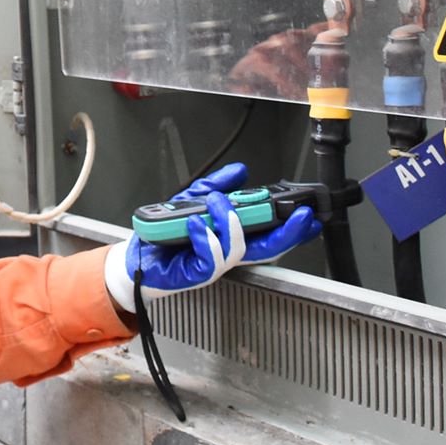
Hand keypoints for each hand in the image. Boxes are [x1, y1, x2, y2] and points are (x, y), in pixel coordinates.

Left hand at [103, 162, 320, 311]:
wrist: (138, 256)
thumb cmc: (165, 234)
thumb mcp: (191, 200)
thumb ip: (216, 186)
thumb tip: (240, 171)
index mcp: (229, 237)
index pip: (267, 234)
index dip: (290, 227)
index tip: (307, 214)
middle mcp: (226, 253)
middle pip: (266, 247)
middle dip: (286, 232)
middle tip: (299, 215)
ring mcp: (213, 264)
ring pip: (238, 247)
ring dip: (231, 221)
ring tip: (217, 203)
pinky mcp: (195, 273)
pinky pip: (210, 257)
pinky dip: (206, 237)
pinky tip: (196, 223)